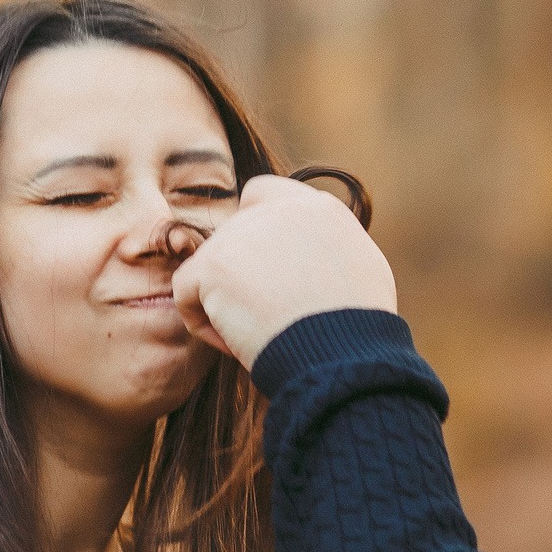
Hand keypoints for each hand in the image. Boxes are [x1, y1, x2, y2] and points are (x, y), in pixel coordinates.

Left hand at [172, 175, 397, 368]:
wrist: (342, 355)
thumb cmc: (359, 331)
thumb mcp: (363, 272)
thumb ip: (329, 250)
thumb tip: (312, 257)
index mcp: (320, 209)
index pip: (264, 196)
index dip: (256, 234)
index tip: (268, 274)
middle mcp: (279, 210)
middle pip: (233, 237)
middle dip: (240, 277)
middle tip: (267, 319)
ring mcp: (243, 233)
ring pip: (211, 267)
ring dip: (227, 303)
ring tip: (260, 337)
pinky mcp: (213, 263)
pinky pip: (187, 291)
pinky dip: (204, 323)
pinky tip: (235, 344)